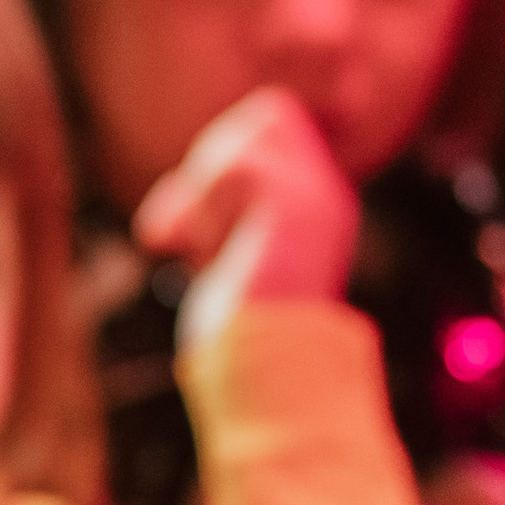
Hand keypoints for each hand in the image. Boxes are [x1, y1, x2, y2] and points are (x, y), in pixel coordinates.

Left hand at [133, 84, 361, 326]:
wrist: (266, 390)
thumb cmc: (238, 344)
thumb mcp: (223, 270)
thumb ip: (218, 226)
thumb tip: (176, 205)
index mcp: (316, 211)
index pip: (276, 126)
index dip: (221, 164)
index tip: (187, 234)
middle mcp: (328, 199)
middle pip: (270, 114)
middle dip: (213, 168)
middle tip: (192, 239)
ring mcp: (319, 201)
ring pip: (254, 129)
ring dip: (207, 188)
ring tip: (203, 249)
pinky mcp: (298, 212)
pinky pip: (237, 166)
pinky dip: (202, 209)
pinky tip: (193, 254)